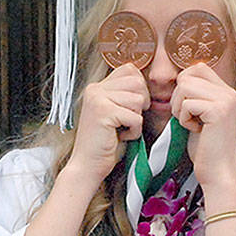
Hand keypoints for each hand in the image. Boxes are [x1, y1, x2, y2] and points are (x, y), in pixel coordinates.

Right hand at [65, 63, 148, 190]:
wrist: (87, 166)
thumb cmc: (105, 143)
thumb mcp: (115, 113)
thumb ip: (125, 95)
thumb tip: (148, 83)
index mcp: (97, 87)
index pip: (129, 69)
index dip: (139, 88)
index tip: (130, 108)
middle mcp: (95, 89)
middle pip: (137, 82)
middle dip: (141, 104)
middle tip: (127, 120)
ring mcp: (98, 99)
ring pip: (138, 99)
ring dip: (136, 120)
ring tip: (121, 130)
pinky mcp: (104, 112)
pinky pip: (136, 117)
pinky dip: (134, 132)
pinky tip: (120, 137)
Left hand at [175, 62, 235, 193]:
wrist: (217, 174)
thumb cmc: (205, 149)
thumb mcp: (200, 116)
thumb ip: (195, 96)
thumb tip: (179, 79)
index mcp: (227, 92)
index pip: (198, 68)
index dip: (183, 85)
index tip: (187, 108)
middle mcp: (230, 93)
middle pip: (188, 75)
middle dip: (178, 96)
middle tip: (186, 117)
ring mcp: (226, 101)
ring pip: (184, 86)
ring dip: (179, 107)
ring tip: (191, 124)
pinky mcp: (218, 111)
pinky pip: (187, 103)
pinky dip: (183, 118)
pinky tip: (195, 131)